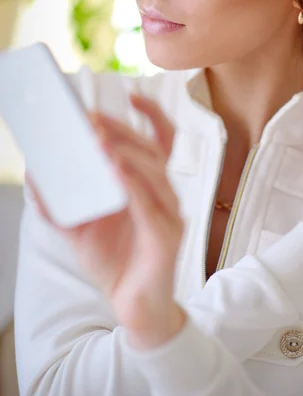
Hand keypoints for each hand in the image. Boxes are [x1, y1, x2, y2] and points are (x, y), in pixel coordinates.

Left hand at [26, 93, 186, 344]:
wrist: (134, 307)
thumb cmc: (114, 261)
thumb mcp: (79, 228)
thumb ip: (59, 203)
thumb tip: (34, 174)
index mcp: (148, 186)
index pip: (159, 142)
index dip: (152, 116)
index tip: (133, 95)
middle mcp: (163, 194)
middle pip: (151, 150)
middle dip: (123, 131)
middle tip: (94, 120)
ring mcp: (169, 214)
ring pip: (155, 172)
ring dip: (129, 153)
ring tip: (101, 142)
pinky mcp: (167, 236)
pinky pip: (152, 204)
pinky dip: (135, 185)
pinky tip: (116, 173)